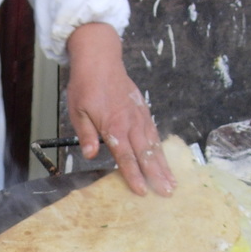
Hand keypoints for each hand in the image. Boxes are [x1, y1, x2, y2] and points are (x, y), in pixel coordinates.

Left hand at [65, 22, 175, 196]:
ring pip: (154, 145)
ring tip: (172, 182)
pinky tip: (165, 161)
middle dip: (157, 175)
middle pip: (146, 154)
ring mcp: (140, 117)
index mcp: (114, 126)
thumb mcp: (78, 111)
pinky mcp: (143, 111)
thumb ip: (86, 134)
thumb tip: (90, 154)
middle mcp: (131, 123)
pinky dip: (161, 149)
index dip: (134, 175)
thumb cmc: (86, 85)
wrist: (100, 59)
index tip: (142, 191)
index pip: (126, 156)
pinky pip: (155, 134)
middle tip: (167, 192)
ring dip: (164, 165)